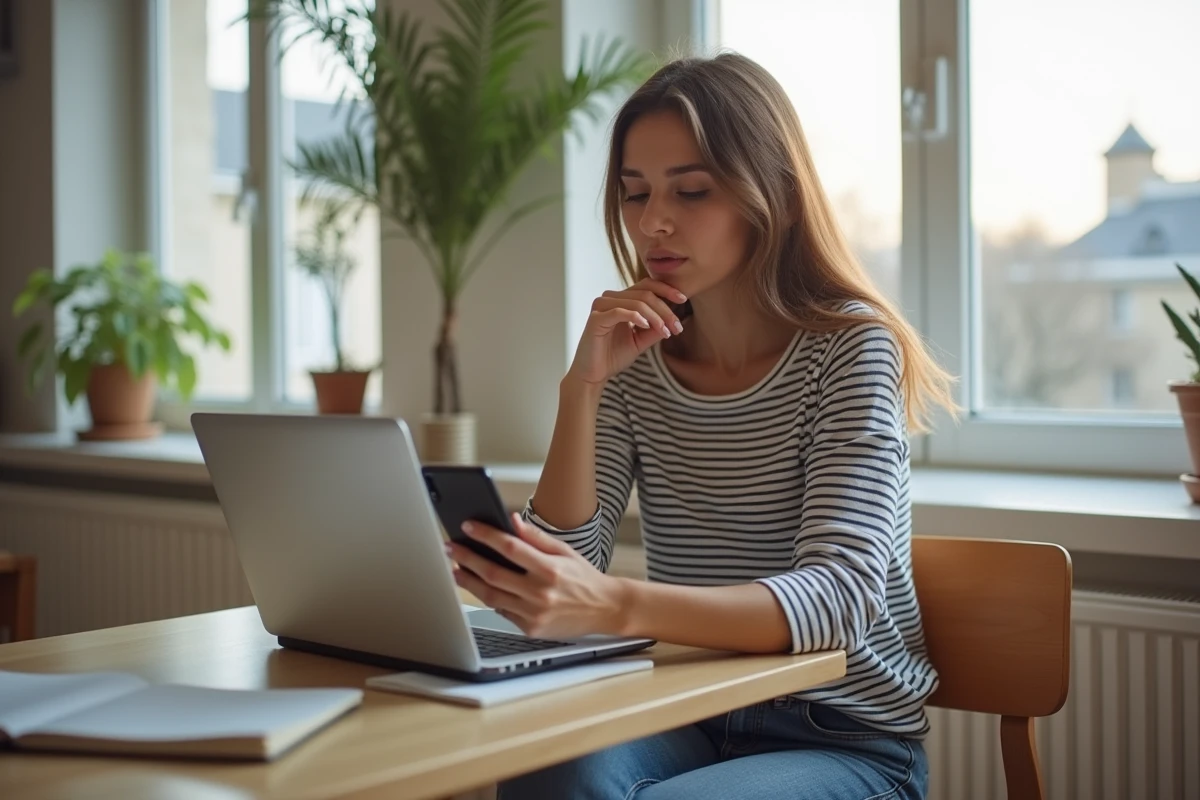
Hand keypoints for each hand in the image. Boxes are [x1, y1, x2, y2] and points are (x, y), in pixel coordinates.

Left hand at [445, 513, 628, 638]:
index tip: (468, 527)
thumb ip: (536, 537)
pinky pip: (502, 612)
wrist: (605, 609)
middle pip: (494, 573)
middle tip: (452, 548)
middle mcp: (540, 593)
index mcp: (550, 569)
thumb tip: (512, 521)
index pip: (510, 548)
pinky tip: (480, 587)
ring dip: (470, 581)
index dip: (486, 536)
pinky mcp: (531, 629)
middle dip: (468, 559)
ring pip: (492, 596)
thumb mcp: (564, 551)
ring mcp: (534, 613)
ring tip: (456, 569)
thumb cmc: (585, 578)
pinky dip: (489, 599)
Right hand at [566, 279, 687, 385]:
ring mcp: (601, 306)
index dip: (666, 290)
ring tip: (666, 332)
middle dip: (665, 310)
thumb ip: (655, 328)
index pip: (646, 286)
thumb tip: (674, 317)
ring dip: (656, 316)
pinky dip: (637, 317)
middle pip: (645, 294)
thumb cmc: (613, 356)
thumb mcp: (641, 340)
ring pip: (636, 302)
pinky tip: (647, 327)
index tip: (683, 299)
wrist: (593, 374)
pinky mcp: (596, 318)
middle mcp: (610, 298)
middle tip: (677, 327)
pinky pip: (620, 311)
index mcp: (620, 299)